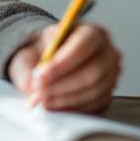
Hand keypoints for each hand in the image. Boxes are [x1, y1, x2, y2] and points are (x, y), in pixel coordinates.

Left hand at [7, 23, 121, 113]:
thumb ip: (28, 66)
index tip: (40, 76)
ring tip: (43, 100)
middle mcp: (108, 53)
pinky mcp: (108, 93)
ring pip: (94, 91)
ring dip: (65, 98)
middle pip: (92, 72)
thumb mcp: (29, 50)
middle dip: (62, 85)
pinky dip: (73, 107)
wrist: (50, 59)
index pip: (83, 46)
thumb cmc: (44, 51)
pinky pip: (96, 104)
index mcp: (92, 33)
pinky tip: (55, 105)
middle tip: (39, 91)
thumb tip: (30, 86)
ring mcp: (111, 75)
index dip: (61, 64)